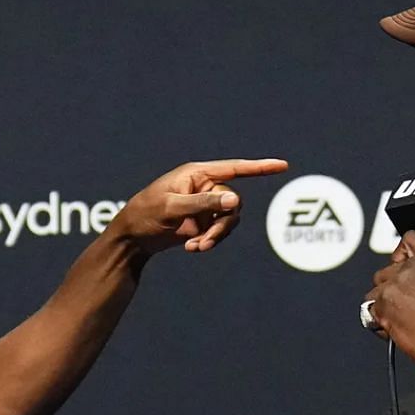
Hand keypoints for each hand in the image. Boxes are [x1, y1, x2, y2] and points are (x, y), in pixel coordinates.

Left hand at [108, 158, 288, 257]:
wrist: (131, 239)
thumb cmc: (144, 214)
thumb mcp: (172, 208)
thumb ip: (204, 204)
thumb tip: (235, 200)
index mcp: (196, 174)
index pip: (234, 168)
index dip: (260, 167)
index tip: (283, 165)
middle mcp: (204, 187)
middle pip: (232, 204)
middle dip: (222, 225)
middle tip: (206, 242)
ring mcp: (204, 205)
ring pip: (228, 220)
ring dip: (216, 236)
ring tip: (196, 248)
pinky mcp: (202, 222)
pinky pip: (219, 231)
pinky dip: (209, 241)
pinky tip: (191, 248)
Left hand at [367, 232, 414, 368]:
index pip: (409, 240)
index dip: (403, 254)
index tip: (402, 263)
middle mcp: (411, 268)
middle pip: (386, 270)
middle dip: (392, 286)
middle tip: (406, 303)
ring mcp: (394, 286)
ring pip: (375, 291)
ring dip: (384, 303)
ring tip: (402, 317)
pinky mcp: (381, 305)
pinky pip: (370, 309)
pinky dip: (378, 319)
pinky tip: (396, 326)